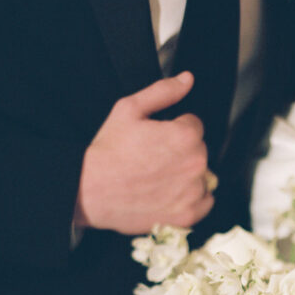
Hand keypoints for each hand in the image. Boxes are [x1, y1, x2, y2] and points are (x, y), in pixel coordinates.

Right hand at [74, 72, 213, 233]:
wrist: (90, 191)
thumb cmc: (107, 152)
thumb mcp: (128, 109)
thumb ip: (162, 92)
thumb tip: (186, 79)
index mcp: (185, 136)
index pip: (194, 126)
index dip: (173, 129)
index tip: (155, 139)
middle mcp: (195, 164)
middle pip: (199, 151)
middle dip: (180, 152)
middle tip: (152, 159)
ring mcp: (192, 192)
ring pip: (202, 176)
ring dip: (187, 175)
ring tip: (157, 178)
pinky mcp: (187, 215)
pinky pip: (204, 202)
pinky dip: (191, 199)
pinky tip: (168, 194)